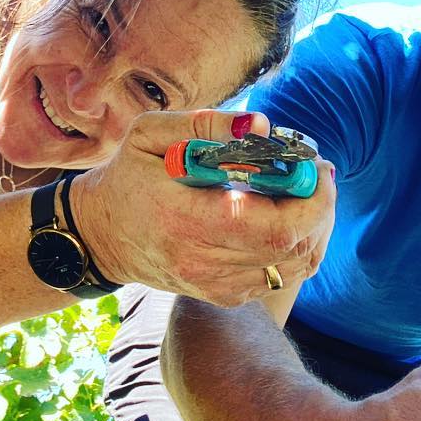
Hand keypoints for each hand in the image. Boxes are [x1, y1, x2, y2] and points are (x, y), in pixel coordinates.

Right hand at [71, 109, 335, 304]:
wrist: (99, 235)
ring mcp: (215, 285)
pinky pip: (279, 277)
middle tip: (316, 175)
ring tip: (305, 193)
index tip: (316, 166)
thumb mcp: (150, 134)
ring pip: (296, 267)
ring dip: (314, 228)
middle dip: (321, 208)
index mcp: (187, 219)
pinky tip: (284, 218)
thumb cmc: (128, 175)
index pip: (276, 226)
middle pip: (295, 248)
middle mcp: (204, 261)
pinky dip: (295, 247)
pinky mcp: (223, 295)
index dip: (313, 200)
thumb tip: (260, 126)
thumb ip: (205, 126)